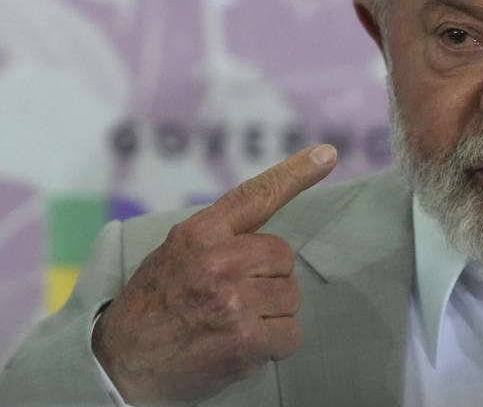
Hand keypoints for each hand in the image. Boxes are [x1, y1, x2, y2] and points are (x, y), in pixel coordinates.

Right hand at [92, 143, 337, 404]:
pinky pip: (290, 335)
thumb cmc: (151, 306)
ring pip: (290, 297)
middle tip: (236, 299)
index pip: (256, 195)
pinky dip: (274, 346)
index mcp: (200, 232)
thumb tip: (262, 234)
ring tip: (232, 324)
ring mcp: (233, 300)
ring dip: (271, 314)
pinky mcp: (244, 339)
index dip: (296, 173)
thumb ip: (218, 238)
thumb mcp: (176, 252)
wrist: (120, 364)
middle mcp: (218, 260)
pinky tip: (243, 348)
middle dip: (268, 279)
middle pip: (283, 256)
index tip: (326, 155)